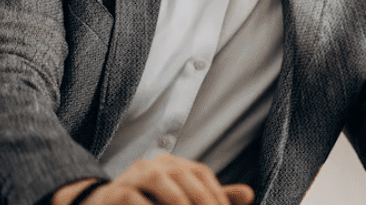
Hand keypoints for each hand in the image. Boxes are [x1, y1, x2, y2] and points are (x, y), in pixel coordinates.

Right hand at [52, 154, 253, 204]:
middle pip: (187, 181)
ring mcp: (134, 176)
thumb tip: (250, 194)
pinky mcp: (116, 193)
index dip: (218, 197)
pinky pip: (136, 200)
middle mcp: (156, 164)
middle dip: (205, 204)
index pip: (203, 176)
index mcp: (173, 165)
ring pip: (164, 186)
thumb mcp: (180, 202)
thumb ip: (212, 198)